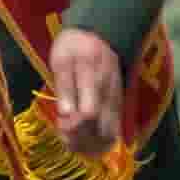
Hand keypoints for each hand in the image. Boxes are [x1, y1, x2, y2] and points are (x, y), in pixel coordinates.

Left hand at [47, 27, 135, 154]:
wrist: (99, 35)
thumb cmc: (74, 47)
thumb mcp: (61, 59)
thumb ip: (64, 85)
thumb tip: (65, 113)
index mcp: (93, 77)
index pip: (89, 114)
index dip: (73, 127)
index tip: (61, 122)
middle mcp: (109, 92)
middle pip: (101, 131)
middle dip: (79, 139)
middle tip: (64, 130)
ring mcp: (116, 101)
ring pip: (109, 136)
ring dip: (88, 144)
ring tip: (70, 136)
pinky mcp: (118, 107)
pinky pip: (112, 133)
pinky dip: (96, 142)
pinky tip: (82, 137)